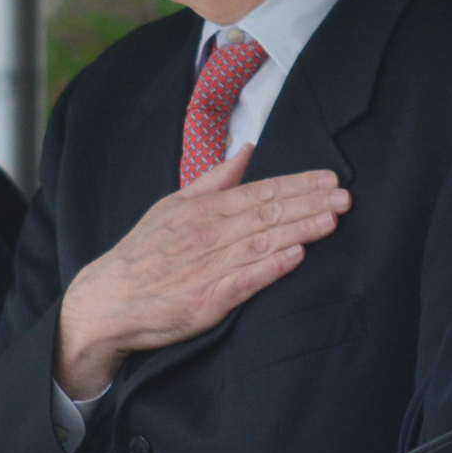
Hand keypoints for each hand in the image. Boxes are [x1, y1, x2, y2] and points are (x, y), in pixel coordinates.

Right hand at [53, 146, 348, 398]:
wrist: (106, 300)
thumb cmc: (143, 253)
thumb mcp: (172, 206)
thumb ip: (214, 181)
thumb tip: (246, 151)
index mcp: (203, 210)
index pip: (260, 192)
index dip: (297, 185)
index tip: (330, 179)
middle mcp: (208, 235)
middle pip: (267, 215)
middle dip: (310, 204)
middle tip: (346, 197)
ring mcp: (208, 269)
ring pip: (262, 244)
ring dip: (299, 231)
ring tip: (331, 220)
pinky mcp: (206, 301)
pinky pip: (243, 282)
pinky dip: (269, 268)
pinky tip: (295, 258)